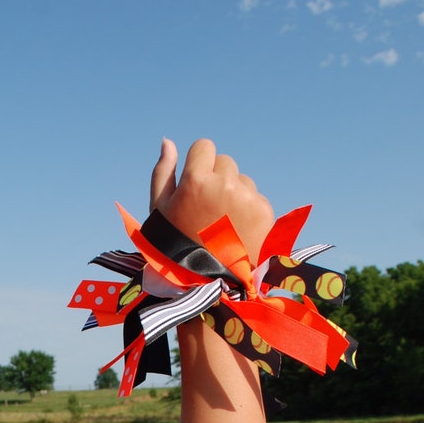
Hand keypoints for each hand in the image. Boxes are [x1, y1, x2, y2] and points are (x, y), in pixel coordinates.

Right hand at [150, 138, 273, 265]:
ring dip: (234, 194)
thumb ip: (163, 172)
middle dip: (217, 179)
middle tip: (208, 211)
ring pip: (242, 180)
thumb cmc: (175, 245)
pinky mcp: (264, 211)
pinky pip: (255, 198)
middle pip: (225, 162)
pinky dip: (248, 211)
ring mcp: (247, 198)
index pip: (205, 147)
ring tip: (222, 224)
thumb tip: (168, 141)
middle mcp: (224, 184)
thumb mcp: (159, 210)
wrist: (204, 282)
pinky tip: (236, 231)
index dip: (199, 165)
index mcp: (196, 180)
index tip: (196, 186)